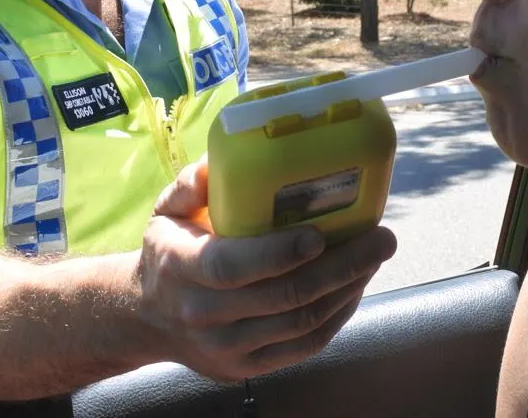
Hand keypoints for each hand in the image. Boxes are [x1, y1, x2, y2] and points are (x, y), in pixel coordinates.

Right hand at [136, 158, 396, 380]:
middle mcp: (205, 314)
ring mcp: (229, 348)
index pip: (233, 266)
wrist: (148, 316)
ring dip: (346, 289)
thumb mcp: (166, 210)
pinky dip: (337, 317)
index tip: (320, 233)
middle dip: (340, 266)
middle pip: (282, 296)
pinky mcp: (249, 367)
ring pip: (301, 322)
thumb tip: (220, 159)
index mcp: (182, 268)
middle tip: (379, 238)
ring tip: (375, 257)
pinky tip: (354, 287)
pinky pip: (304, 346)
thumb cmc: (166, 251)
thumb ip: (191, 184)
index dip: (279, 253)